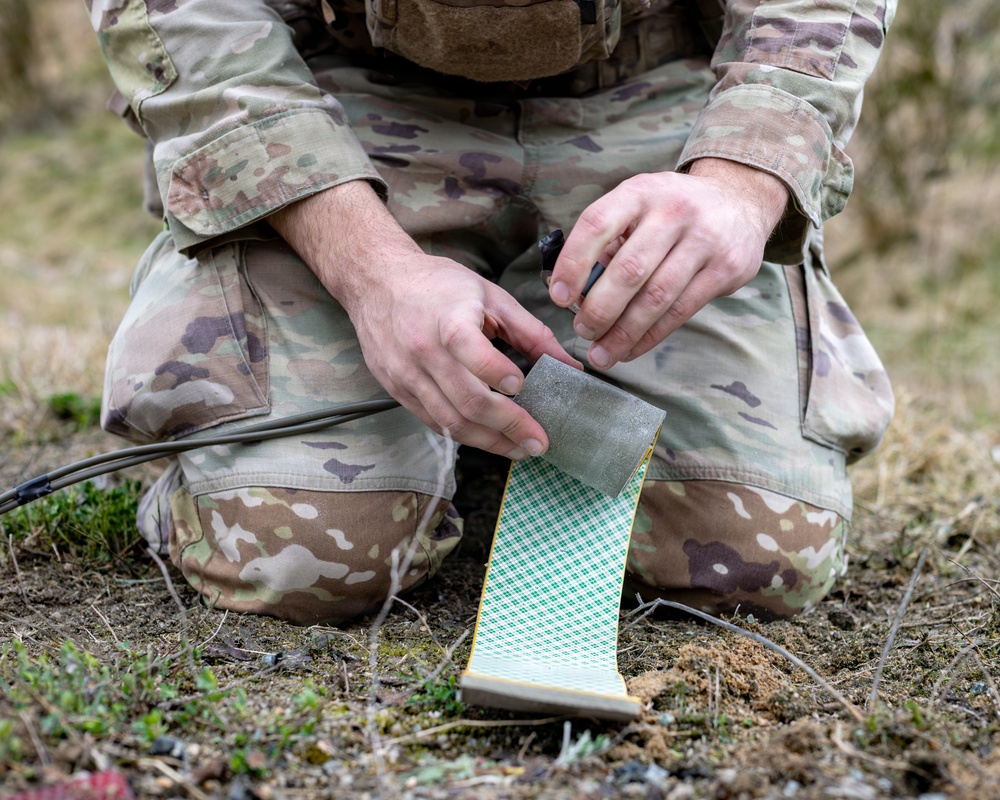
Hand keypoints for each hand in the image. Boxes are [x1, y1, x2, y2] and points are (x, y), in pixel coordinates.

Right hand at [270, 181, 579, 458]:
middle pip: (466, 401)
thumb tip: (571, 367)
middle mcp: (422, 351)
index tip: (522, 386)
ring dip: (489, 442)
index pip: (472, 353)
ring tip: (520, 449)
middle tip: (538, 442)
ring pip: (450, 421)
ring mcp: (406, 375)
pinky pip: (433, 422)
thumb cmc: (439, 285)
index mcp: (448, 319)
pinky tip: (490, 438)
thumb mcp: (490, 296)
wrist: (377, 281)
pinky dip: (464, 435)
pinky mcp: (397, 390)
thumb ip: (531, 333)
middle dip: (508, 427)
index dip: (498, 374)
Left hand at [546, 158, 789, 368]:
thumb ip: (609, 242)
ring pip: (656, 297)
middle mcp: (674, 211)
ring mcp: (704, 239)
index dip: (573, 264)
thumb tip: (577, 294)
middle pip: (628, 270)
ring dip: (623, 332)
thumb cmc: (672, 210)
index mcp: (641, 191)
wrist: (740, 201)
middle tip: (582, 331)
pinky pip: (681, 311)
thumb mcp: (639, 205)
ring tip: (601, 353)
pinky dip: (650, 336)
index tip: (558, 297)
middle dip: (599, 309)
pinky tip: (630, 349)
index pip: (597, 224)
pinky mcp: (725, 268)